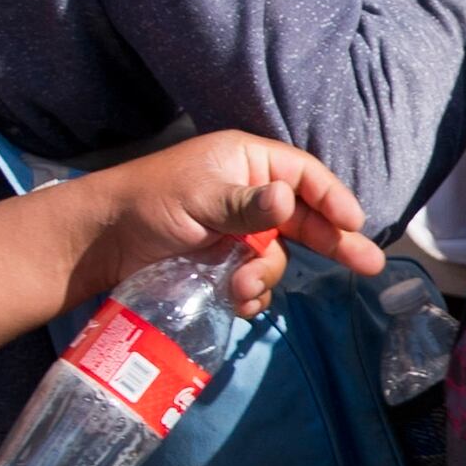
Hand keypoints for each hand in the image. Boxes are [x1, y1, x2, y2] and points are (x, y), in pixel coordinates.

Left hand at [64, 132, 386, 318]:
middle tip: (369, 266)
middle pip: (306, 218)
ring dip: (267, 276)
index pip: (305, 176)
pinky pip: (255, 279)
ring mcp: (238, 231)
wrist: (96, 242)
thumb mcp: (198, 198)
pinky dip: (251, 294)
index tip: (356, 224)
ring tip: (242, 291)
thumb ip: (246, 203)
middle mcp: (249, 194)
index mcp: (246, 163)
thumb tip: (285, 199)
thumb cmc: (146, 203)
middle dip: (333, 243)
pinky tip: (237, 302)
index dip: (334, 199)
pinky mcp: (223, 262)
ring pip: (278, 256)